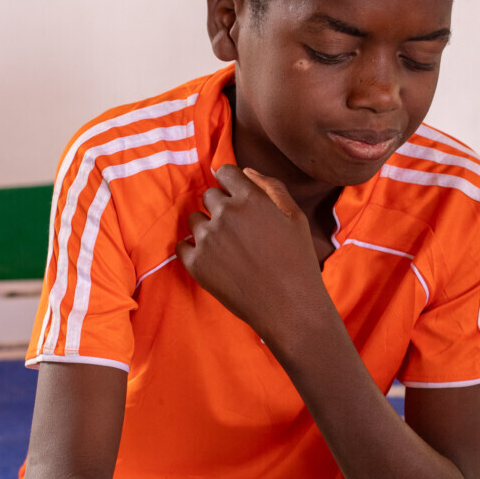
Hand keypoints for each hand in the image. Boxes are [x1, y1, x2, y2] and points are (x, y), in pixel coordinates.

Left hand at [175, 165, 329, 343]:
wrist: (289, 307)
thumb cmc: (297, 261)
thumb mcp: (295, 217)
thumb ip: (271, 186)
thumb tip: (245, 170)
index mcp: (250, 198)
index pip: (225, 172)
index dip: (231, 185)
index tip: (237, 200)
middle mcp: (226, 214)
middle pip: (209, 195)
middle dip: (221, 208)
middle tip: (239, 232)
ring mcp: (208, 239)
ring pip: (194, 220)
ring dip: (207, 229)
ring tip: (229, 250)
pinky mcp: (196, 264)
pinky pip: (182, 246)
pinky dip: (193, 251)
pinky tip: (214, 261)